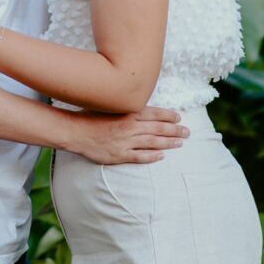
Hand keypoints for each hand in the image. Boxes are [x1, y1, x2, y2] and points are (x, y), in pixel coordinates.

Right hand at [64, 107, 188, 163]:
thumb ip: (126, 108)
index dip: (168, 115)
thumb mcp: (110, 106)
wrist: (75, 131)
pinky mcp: (120, 155)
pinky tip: (162, 156)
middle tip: (188, 132)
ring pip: (152, 142)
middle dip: (175, 130)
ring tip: (180, 143)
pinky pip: (140, 157)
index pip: (154, 113)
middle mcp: (130, 127)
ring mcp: (126, 142)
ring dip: (168, 143)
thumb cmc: (90, 116)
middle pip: (157, 128)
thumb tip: (141, 107)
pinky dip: (152, 157)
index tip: (179, 117)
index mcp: (127, 113)